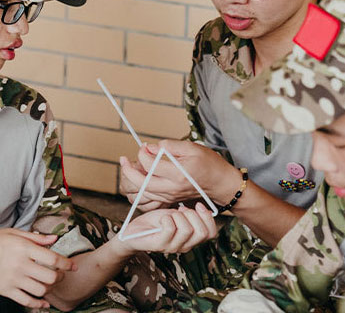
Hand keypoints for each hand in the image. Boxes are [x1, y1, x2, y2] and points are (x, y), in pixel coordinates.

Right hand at [0, 229, 75, 308]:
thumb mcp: (13, 233)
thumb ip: (36, 237)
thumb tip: (54, 238)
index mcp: (24, 248)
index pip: (53, 259)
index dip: (67, 264)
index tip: (73, 266)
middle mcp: (20, 264)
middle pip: (51, 277)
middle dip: (60, 277)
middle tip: (60, 275)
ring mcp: (13, 279)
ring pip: (41, 290)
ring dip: (49, 289)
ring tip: (49, 284)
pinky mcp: (5, 290)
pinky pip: (27, 301)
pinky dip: (39, 304)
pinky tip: (44, 302)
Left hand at [117, 203, 216, 254]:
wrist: (133, 232)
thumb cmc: (155, 222)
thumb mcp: (175, 215)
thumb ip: (189, 214)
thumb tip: (205, 208)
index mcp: (191, 239)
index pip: (211, 234)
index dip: (208, 217)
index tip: (198, 205)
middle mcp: (185, 246)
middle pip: (202, 232)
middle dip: (193, 215)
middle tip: (180, 210)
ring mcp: (172, 247)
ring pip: (187, 229)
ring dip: (177, 216)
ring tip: (168, 215)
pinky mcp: (160, 245)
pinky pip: (170, 229)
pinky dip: (166, 219)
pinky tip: (161, 219)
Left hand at [120, 140, 239, 207]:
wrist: (221, 184)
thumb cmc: (209, 164)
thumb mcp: (192, 148)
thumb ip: (170, 146)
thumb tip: (151, 147)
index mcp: (179, 174)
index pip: (151, 165)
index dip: (143, 153)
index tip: (144, 146)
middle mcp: (173, 188)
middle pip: (142, 183)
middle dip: (128, 171)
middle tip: (123, 160)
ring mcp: (171, 196)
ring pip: (144, 191)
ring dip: (133, 179)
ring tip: (128, 166)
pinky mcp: (170, 199)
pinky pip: (150, 196)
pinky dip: (141, 187)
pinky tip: (139, 176)